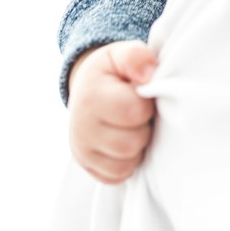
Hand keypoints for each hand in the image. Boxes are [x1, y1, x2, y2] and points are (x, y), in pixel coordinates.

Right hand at [68, 40, 158, 183]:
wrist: (87, 88)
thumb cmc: (111, 72)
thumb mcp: (121, 54)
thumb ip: (136, 57)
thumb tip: (148, 74)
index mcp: (91, 97)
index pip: (134, 111)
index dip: (147, 103)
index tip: (142, 94)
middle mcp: (81, 128)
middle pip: (132, 142)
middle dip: (143, 127)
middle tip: (139, 112)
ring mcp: (82, 151)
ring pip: (126, 163)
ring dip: (138, 146)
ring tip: (132, 125)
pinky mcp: (88, 167)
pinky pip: (119, 176)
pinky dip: (128, 161)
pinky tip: (125, 140)